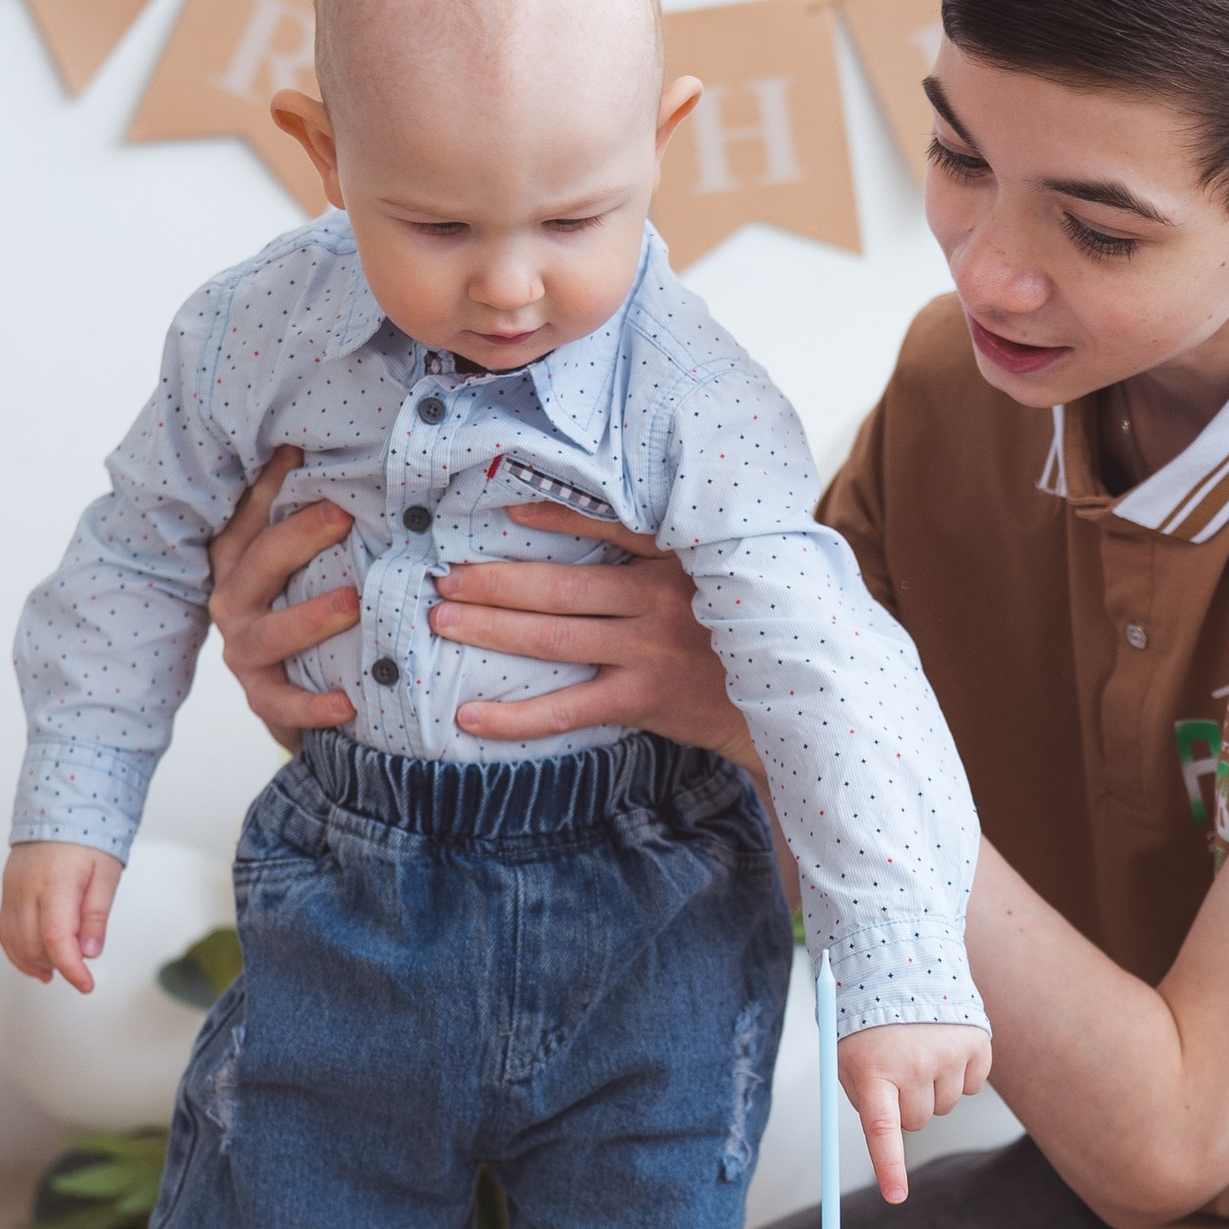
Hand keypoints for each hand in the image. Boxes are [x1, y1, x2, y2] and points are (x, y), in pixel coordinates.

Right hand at [0, 841, 123, 993]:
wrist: (58, 811)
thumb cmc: (86, 840)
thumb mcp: (105, 875)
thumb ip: (96, 915)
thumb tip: (90, 952)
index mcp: (55, 885)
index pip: (56, 938)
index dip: (71, 968)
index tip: (86, 985)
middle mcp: (26, 891)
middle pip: (32, 945)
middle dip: (57, 965)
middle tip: (79, 971)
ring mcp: (12, 893)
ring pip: (14, 942)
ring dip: (35, 964)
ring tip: (57, 971)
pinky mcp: (6, 895)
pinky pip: (5, 932)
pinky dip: (17, 952)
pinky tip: (35, 962)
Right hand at [210, 444, 360, 739]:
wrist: (294, 699)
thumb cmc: (304, 610)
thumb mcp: (304, 561)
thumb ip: (316, 515)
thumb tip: (333, 452)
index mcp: (239, 560)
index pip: (251, 516)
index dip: (272, 485)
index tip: (302, 455)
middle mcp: (232, 601)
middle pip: (258, 563)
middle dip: (299, 538)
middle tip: (344, 514)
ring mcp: (242, 651)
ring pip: (268, 634)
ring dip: (311, 617)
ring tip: (355, 601)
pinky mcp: (261, 698)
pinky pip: (282, 703)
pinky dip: (312, 705)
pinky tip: (347, 702)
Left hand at [432, 502, 752, 756]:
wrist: (785, 702)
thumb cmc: (735, 632)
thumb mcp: (716, 575)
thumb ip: (667, 550)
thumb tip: (590, 521)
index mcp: (677, 559)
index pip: (610, 526)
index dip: (555, 518)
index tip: (505, 512)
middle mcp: (661, 600)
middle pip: (562, 587)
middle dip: (495, 582)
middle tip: (444, 579)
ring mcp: (651, 651)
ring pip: (555, 638)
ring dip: (492, 629)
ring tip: (443, 621)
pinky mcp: (644, 699)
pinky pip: (567, 709)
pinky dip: (516, 715)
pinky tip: (470, 716)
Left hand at [837, 1020, 993, 1204]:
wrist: (901, 961)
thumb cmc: (868, 1019)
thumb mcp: (848, 1056)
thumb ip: (865, 1096)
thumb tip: (884, 1141)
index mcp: (874, 1069)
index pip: (883, 1130)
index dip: (890, 1166)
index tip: (896, 1197)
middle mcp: (913, 1064)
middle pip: (918, 1120)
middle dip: (907, 1104)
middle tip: (896, 1071)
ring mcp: (948, 1053)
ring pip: (944, 1105)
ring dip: (933, 1087)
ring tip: (919, 1050)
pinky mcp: (976, 1044)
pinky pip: (970, 1086)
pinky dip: (958, 1073)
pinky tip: (942, 1045)